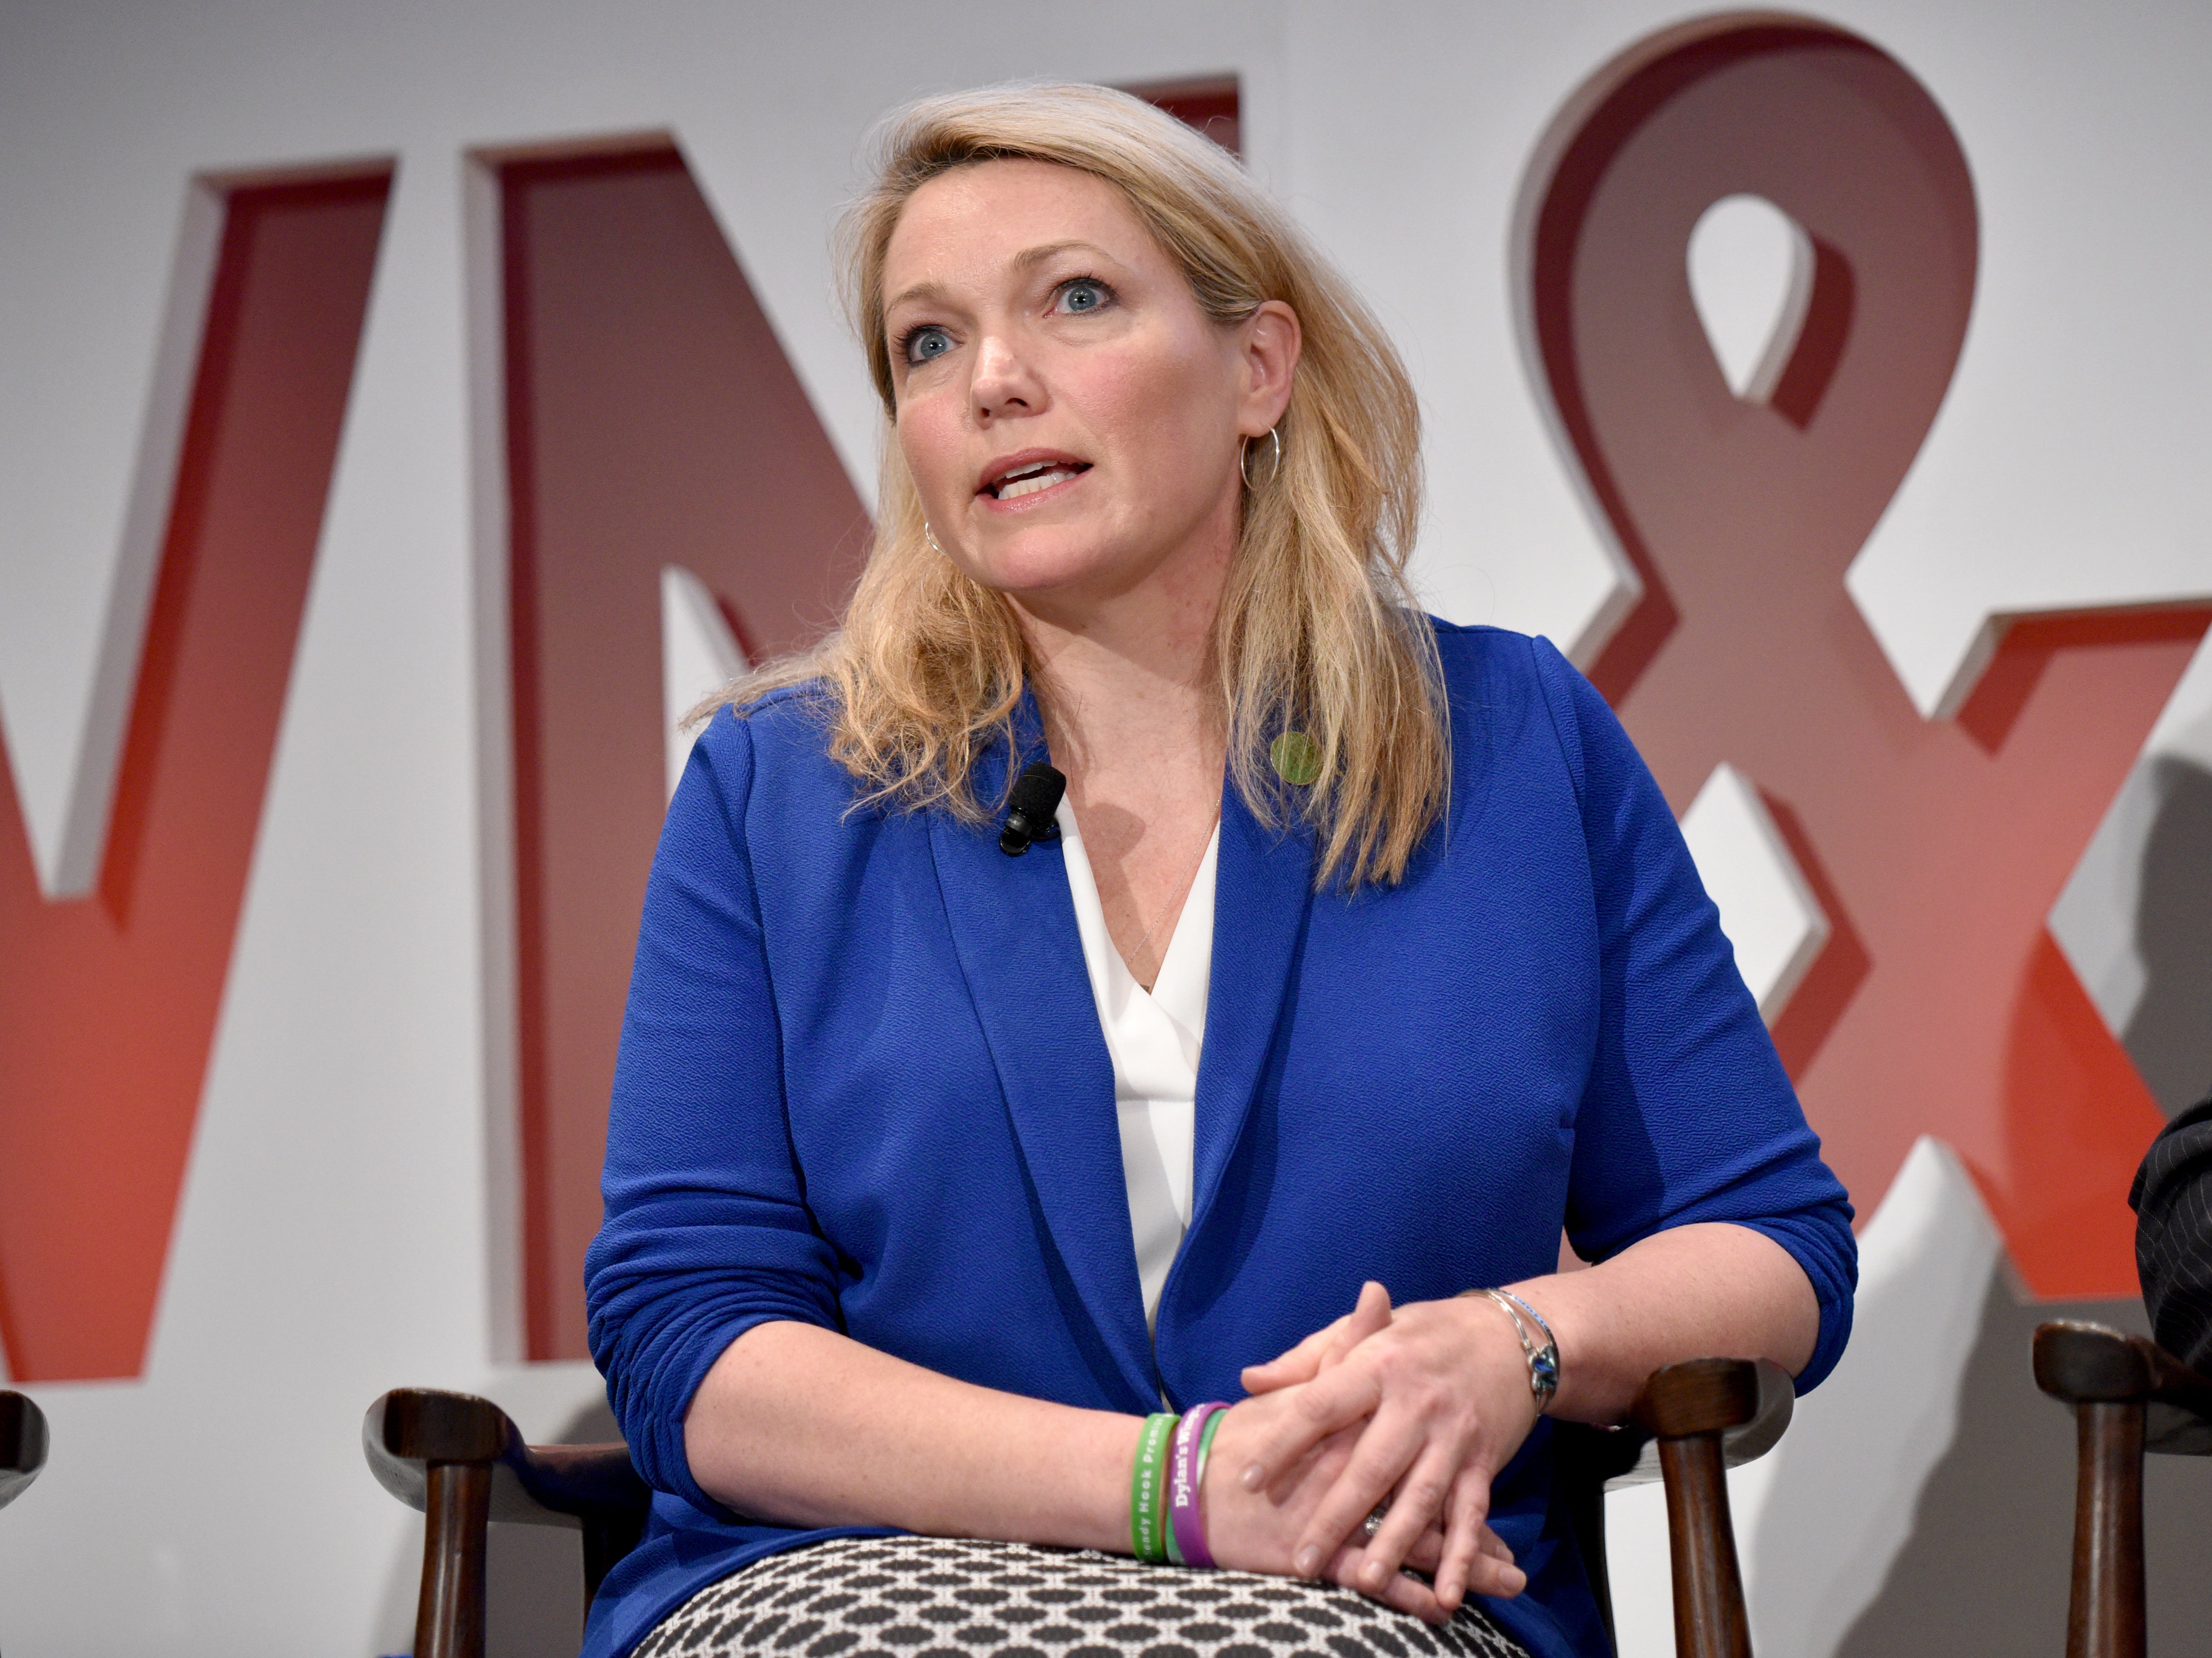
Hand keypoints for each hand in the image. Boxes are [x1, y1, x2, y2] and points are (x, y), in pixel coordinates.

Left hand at [1235, 1282, 1539, 1613]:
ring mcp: (1454, 1435)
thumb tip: (1248, 1380)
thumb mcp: (1365, 1333)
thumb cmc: (1422, 1334)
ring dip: (1394, 1544)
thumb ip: (1305, 1359)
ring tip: (1364, 1582)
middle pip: (1370, 1466)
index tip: (1247, 1481)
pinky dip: (1462, 1556)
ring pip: (1420, 1497)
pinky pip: (1472, 1514)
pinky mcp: (1484, 1461)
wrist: (1510, 1337)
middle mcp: (1417, 1402)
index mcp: (1378, 1364)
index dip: (1282, 1445)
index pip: (1320, 1407)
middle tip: (1301, 1560)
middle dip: (1335, 1516)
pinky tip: (1445, 1593)